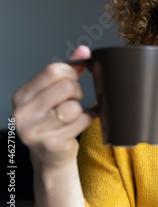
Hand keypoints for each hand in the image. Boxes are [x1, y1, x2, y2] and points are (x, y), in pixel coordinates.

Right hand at [11, 46, 93, 168]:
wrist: (50, 155)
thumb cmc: (53, 120)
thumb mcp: (53, 92)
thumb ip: (68, 69)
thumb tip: (83, 50)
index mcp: (22, 95)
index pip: (53, 70)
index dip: (71, 73)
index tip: (73, 80)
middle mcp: (23, 112)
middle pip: (67, 87)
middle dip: (78, 93)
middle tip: (73, 102)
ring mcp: (34, 130)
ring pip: (75, 106)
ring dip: (81, 110)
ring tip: (73, 116)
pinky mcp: (51, 144)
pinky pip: (82, 122)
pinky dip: (86, 121)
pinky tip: (76, 126)